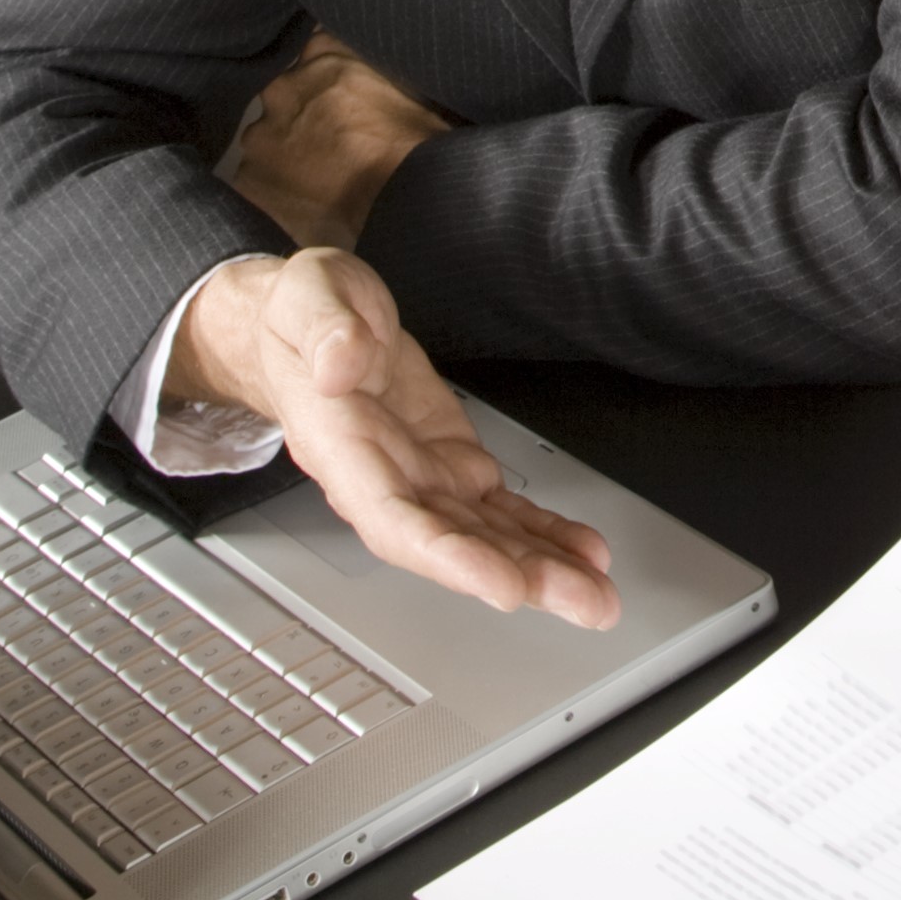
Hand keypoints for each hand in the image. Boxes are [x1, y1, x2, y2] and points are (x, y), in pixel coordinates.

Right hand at [168, 248, 617, 625]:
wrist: (308, 327)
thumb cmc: (302, 315)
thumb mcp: (308, 298)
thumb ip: (324, 331)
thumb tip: (339, 364)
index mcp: (343, 449)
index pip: (395, 519)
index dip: (450, 559)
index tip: (503, 585)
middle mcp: (386, 480)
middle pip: (454, 545)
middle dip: (521, 577)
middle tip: (585, 602)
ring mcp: (424, 478)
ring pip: (487, 537)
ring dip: (545, 569)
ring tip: (598, 594)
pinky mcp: (452, 465)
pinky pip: (500, 509)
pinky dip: (544, 533)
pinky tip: (582, 554)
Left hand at [219, 35, 451, 248]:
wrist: (404, 199)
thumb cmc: (418, 143)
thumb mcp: (411, 81)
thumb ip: (375, 66)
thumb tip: (374, 71)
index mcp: (324, 52)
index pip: (316, 55)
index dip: (329, 83)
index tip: (343, 102)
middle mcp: (284, 86)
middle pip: (286, 97)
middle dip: (302, 117)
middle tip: (334, 145)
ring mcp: (262, 133)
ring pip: (267, 140)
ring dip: (286, 154)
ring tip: (320, 180)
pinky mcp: (248, 178)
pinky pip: (256, 181)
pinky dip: (275, 191)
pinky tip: (306, 203)